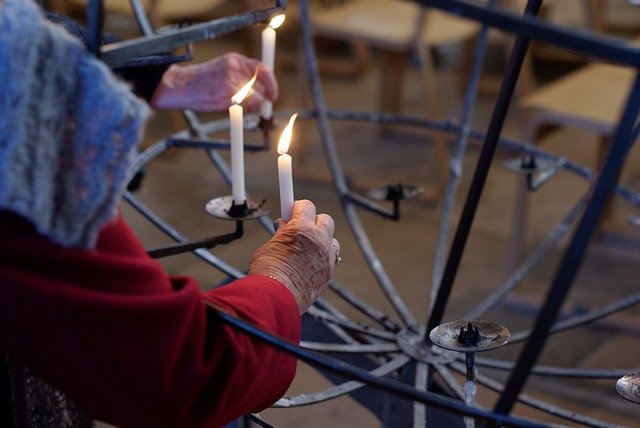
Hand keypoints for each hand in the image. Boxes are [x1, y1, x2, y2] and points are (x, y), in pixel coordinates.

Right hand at [149, 52, 278, 111]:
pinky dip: (246, 111)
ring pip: (257, 98)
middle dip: (263, 98)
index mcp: (235, 59)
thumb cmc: (202, 82)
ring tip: (239, 107)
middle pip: (262, 86)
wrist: (181, 86)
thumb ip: (241, 77)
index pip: (262, 68)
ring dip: (254, 107)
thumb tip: (262, 94)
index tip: (272, 95)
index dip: (271, 83)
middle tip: (261, 107)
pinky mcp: (229, 96)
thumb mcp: (223, 70)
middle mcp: (236, 68)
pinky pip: (248, 107)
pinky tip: (233, 110)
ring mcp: (233, 82)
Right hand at [248, 200, 337, 313]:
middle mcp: (318, 240)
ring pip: (332, 240)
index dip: (298, 207)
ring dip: (322, 240)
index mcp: (301, 229)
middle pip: (325, 219)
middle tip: (300, 229)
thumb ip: (281, 234)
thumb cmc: (267, 272)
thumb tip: (284, 226)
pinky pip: (330, 259)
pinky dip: (321, 258)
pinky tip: (308, 265)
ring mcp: (326, 257)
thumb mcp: (269, 246)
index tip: (292, 210)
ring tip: (307, 249)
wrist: (275, 298)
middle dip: (313, 221)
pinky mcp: (329, 273)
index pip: (307, 206)